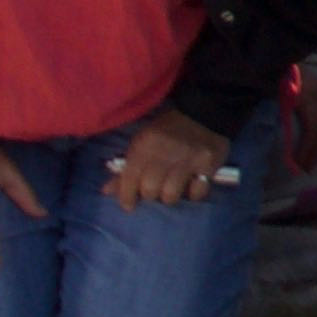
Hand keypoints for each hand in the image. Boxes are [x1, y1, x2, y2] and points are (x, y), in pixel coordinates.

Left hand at [106, 113, 229, 209]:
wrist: (203, 112)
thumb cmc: (167, 130)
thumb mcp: (143, 142)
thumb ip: (126, 168)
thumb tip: (107, 191)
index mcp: (145, 145)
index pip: (130, 178)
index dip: (126, 196)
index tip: (128, 205)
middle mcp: (165, 153)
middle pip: (150, 191)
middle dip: (150, 194)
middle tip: (154, 189)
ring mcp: (188, 159)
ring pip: (171, 195)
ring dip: (169, 195)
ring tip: (172, 187)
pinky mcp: (208, 164)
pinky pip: (196, 193)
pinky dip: (192, 193)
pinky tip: (191, 184)